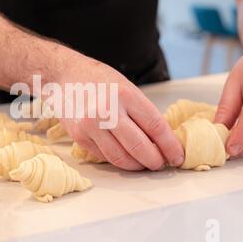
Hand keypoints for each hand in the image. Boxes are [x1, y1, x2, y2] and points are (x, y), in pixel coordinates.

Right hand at [52, 54, 183, 170]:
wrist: (65, 75)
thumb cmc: (99, 80)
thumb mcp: (127, 88)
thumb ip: (142, 113)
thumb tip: (162, 142)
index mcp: (125, 95)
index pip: (156, 127)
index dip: (170, 146)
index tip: (177, 156)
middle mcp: (107, 111)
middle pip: (140, 147)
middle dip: (155, 161)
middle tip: (161, 164)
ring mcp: (91, 126)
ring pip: (121, 158)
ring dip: (137, 165)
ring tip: (144, 163)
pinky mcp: (79, 137)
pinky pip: (104, 157)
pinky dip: (118, 160)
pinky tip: (124, 156)